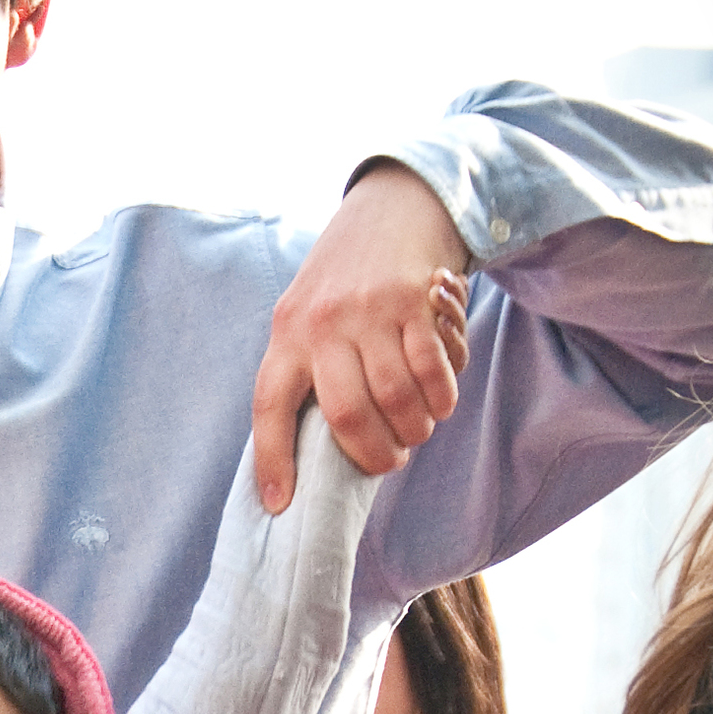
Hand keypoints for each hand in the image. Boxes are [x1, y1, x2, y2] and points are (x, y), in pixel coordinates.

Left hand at [253, 164, 471, 511]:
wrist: (390, 208)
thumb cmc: (346, 282)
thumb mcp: (307, 315)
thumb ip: (307, 370)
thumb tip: (309, 450)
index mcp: (286, 334)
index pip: (270, 406)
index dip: (273, 460)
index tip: (279, 504)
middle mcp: (321, 323)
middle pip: (345, 417)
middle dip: (373, 455)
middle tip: (389, 460)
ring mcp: (368, 311)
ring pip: (395, 399)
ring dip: (414, 429)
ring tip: (416, 430)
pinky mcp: (413, 301)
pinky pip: (433, 371)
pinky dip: (442, 398)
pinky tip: (440, 401)